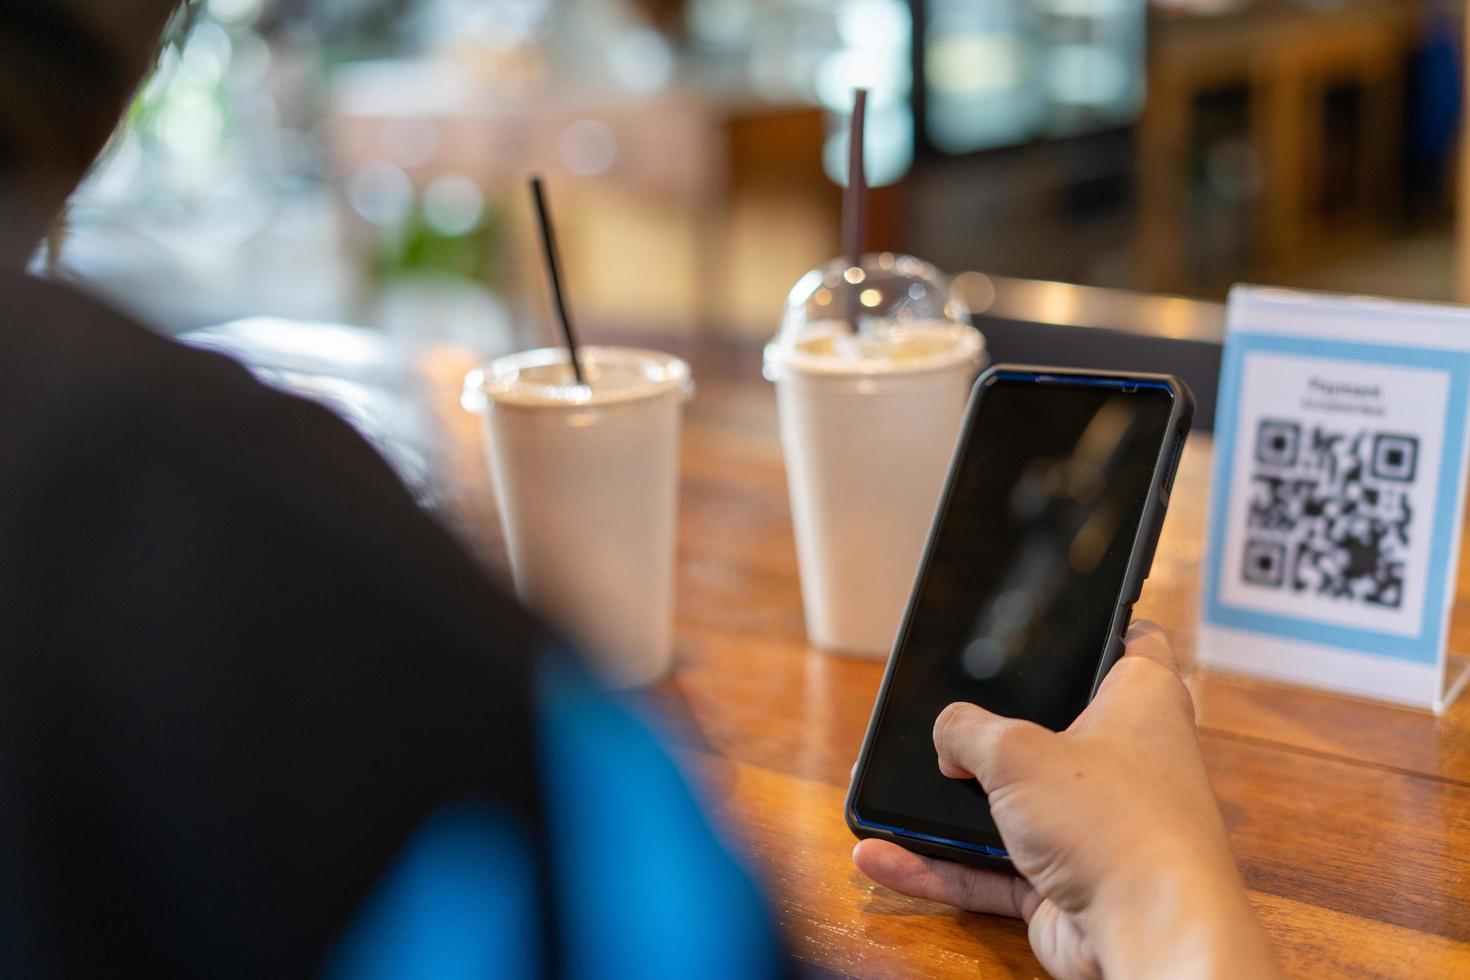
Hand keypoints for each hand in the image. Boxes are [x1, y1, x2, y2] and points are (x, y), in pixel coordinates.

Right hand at [851, 623, 1278, 979]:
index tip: (1061, 617)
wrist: (1147, 937)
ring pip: (1014, 803)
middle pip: (1056, 725)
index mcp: (1141, 700)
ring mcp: (1096, 824)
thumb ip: (967, 730)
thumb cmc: (1117, 825)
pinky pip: (992, 866)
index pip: (1131, 641)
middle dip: (998, 725)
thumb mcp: (1016, 752)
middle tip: (949, 709)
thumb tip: (949, 737)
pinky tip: (886, 856)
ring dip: (955, 806)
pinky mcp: (1067, 880)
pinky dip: (942, 865)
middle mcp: (1126, 759)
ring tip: (894, 790)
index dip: (1099, 625)